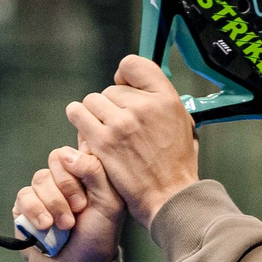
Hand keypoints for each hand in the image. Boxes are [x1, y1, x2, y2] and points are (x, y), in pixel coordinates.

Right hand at [12, 146, 124, 261]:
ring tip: (65, 226)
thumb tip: (66, 152)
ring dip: (54, 203)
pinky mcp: (25, 206)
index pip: (80, 144)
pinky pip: (24, 196)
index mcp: (88, 172)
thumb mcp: (110, 203)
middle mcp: (65, 177)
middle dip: (69, 185)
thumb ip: (95, 172)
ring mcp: (44, 191)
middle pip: (57, 158)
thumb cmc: (99, 237)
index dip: (81, 153)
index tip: (87, 169)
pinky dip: (36, 211)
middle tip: (80, 209)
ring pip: (41, 178)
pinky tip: (45, 226)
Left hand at [65, 55, 200, 228]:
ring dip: (94, 113)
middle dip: (112, 104)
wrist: (169, 196)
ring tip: (103, 129)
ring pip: (92, 100)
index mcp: (166, 99)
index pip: (133, 65)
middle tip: (119, 123)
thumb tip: (146, 87)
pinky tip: (87, 130)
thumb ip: (164, 102)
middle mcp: (143, 107)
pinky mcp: (102, 141)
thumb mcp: (184, 124)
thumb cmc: (177, 166)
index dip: (125, 75)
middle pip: (111, 88)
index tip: (125, 86)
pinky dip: (79, 120)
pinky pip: (78, 114)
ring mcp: (121, 123)